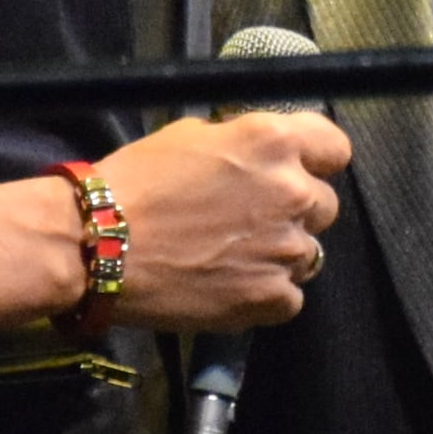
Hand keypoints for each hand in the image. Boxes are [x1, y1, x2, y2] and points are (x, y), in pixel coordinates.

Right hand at [88, 110, 349, 330]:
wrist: (98, 245)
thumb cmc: (135, 182)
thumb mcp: (191, 135)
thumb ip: (241, 142)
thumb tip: (258, 154)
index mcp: (274, 142)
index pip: (335, 148)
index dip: (316, 160)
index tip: (296, 169)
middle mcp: (293, 193)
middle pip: (324, 204)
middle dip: (294, 209)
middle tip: (251, 218)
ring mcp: (287, 250)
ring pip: (309, 252)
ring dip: (280, 252)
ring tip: (234, 255)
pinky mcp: (271, 298)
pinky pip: (289, 296)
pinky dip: (266, 293)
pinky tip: (230, 285)